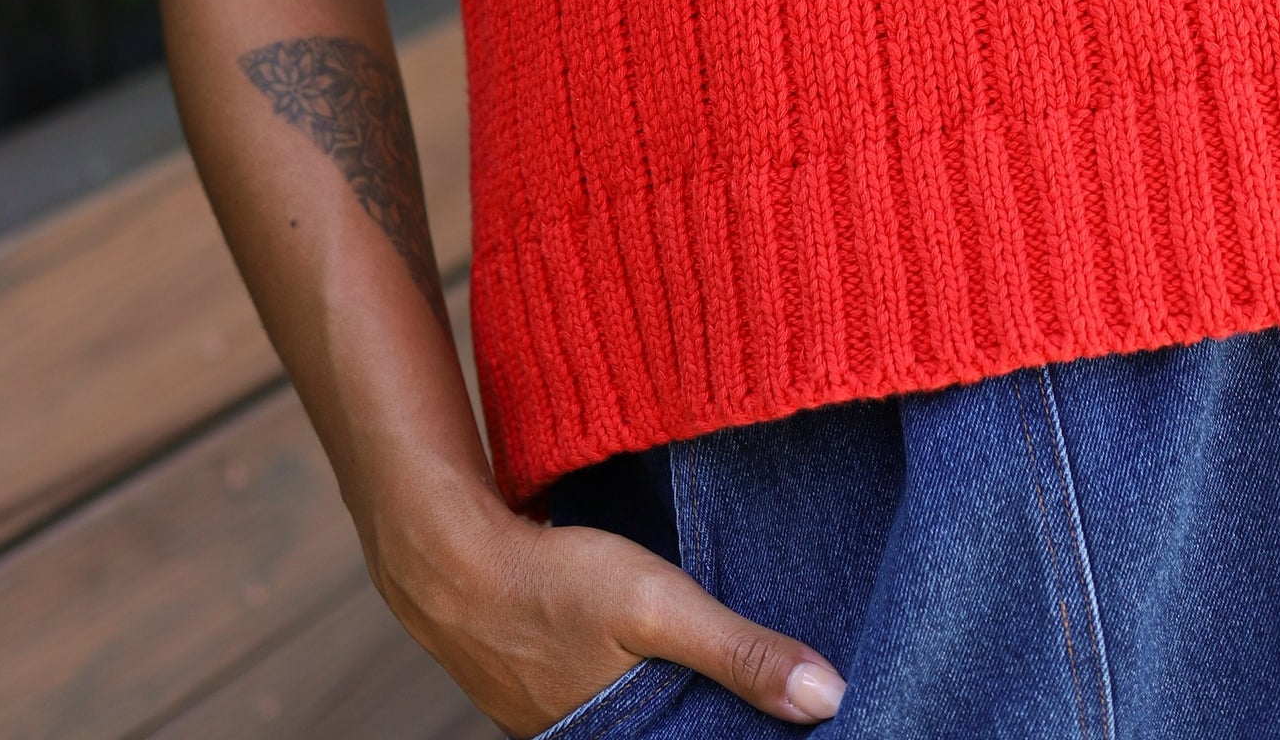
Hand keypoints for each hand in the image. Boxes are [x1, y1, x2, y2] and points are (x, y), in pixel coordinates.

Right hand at [380, 483, 846, 731]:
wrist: (451, 558)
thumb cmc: (554, 582)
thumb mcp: (659, 607)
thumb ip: (740, 653)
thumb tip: (828, 699)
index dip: (752, 733)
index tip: (804, 717)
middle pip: (682, 734)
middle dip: (723, 713)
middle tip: (774, 682)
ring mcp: (569, 725)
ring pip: (650, 716)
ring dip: (686, 693)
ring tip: (728, 661)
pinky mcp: (552, 692)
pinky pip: (618, 695)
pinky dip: (647, 676)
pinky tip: (666, 645)